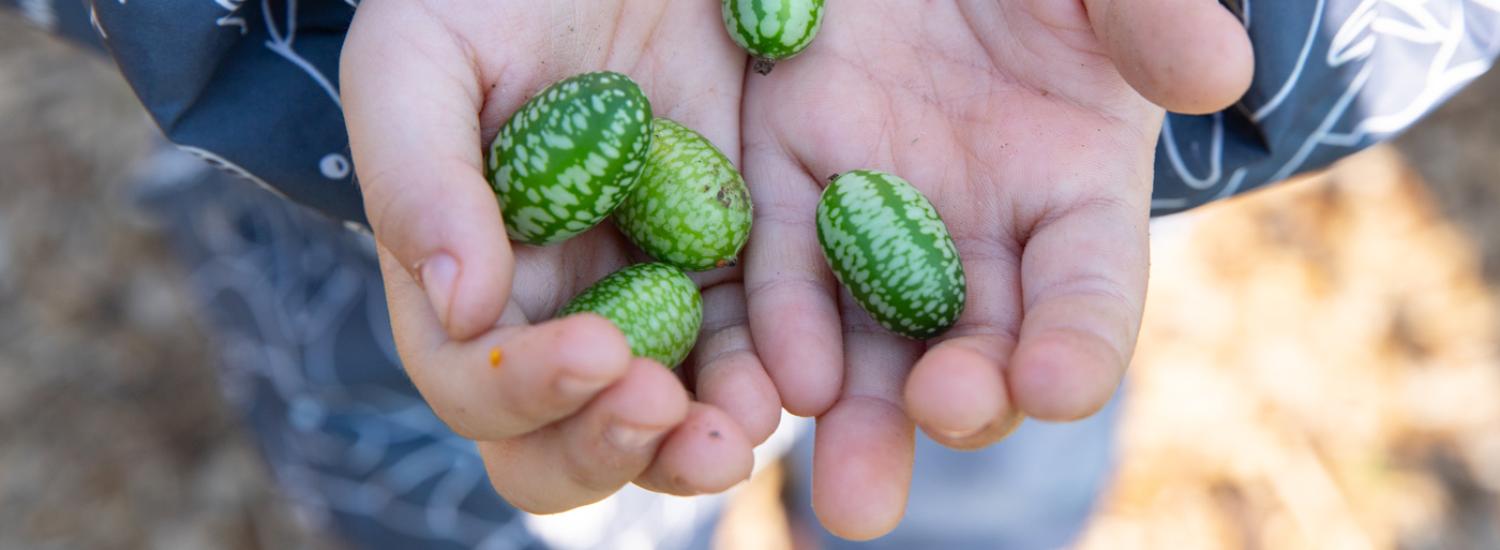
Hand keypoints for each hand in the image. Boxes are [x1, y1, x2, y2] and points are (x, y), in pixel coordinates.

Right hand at [340, 0, 780, 512]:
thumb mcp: (419, 61)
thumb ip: (419, 179)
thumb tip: (463, 309)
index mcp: (470, 284)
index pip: (481, 385)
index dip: (528, 392)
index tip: (596, 352)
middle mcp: (559, 311)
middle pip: (574, 436)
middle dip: (616, 445)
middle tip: (669, 414)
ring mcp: (654, 294)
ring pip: (678, 413)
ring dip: (707, 438)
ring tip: (746, 420)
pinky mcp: (735, 260)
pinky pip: (761, 342)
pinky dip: (779, 370)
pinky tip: (805, 370)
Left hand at [742, 0, 1251, 538]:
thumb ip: (1153, 21)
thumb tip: (1219, 73)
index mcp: (1075, 197)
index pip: (1090, 292)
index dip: (1080, 341)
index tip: (1058, 383)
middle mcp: (976, 234)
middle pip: (974, 348)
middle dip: (960, 404)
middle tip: (941, 426)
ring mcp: (875, 214)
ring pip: (868, 338)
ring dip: (858, 416)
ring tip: (849, 494)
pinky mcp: (788, 176)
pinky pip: (783, 264)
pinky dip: (785, 323)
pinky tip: (787, 377)